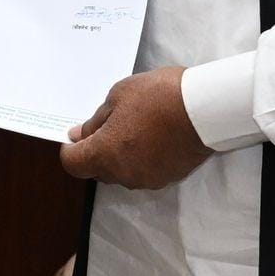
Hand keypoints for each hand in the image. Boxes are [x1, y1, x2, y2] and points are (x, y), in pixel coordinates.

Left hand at [59, 67, 211, 189]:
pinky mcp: (168, 178)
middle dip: (97, 150)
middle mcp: (123, 174)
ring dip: (121, 154)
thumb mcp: (118, 96)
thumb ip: (96, 120)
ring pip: (122, 171)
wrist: (204, 109)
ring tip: (134, 125)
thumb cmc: (157, 97)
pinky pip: (144, 170)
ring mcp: (147, 179)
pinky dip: (142, 157)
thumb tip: (81, 135)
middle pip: (98, 170)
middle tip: (108, 123)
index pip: (73, 164)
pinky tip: (152, 135)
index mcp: (105, 155)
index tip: (75, 136)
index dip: (70, 149)